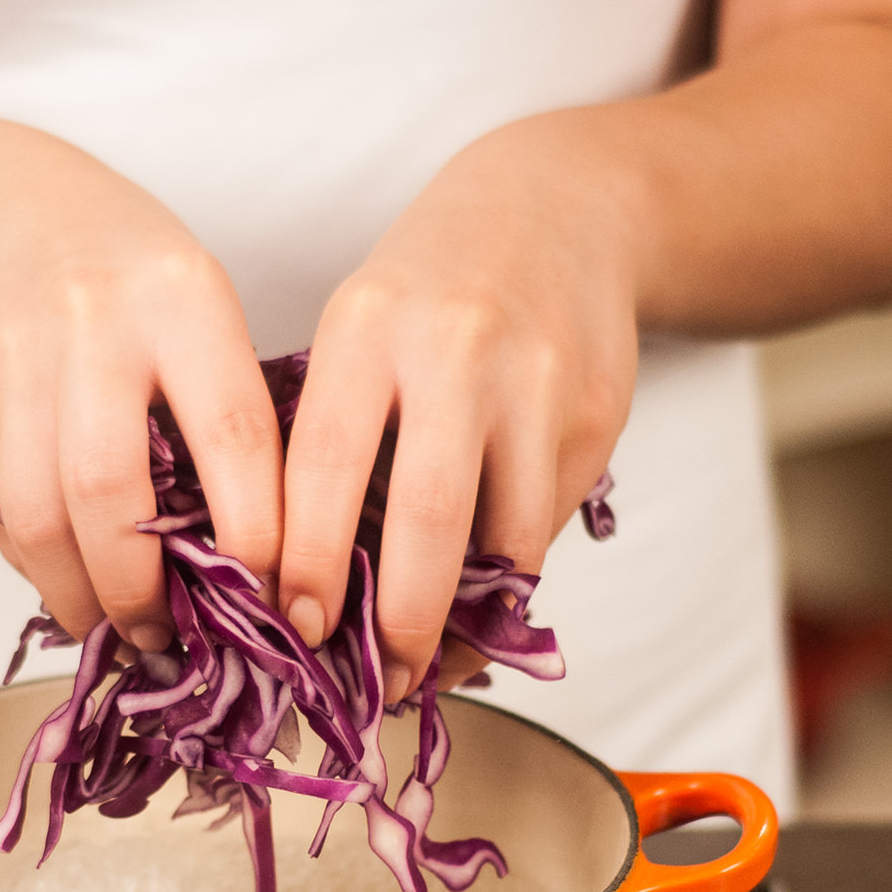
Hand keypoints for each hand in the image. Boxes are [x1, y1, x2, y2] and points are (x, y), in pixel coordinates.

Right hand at [0, 129, 282, 648]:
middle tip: (169, 637)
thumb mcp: (204, 310)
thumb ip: (228, 414)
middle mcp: (93, 322)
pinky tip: (68, 586)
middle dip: (141, 588)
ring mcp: (16, 360)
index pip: (230, 433)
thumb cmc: (131, 278)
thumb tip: (254, 564)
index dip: (252, 535)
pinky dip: (35, 566)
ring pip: (39, 514)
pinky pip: (0, 510)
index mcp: (183, 298)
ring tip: (115, 630)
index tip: (267, 600)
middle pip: (110, 489)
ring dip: (79, 594)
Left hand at [277, 112, 641, 699]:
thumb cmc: (427, 294)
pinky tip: (482, 600)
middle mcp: (455, 352)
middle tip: (381, 681)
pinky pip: (548, 525)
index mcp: (366, 329)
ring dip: (468, 619)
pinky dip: (513, 578)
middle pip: (428, 520)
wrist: (561, 210)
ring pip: (507, 540)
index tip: (296, 630)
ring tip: (431, 661)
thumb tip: (300, 585)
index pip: (324, 469)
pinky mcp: (596, 416)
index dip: (310, 564)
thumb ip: (330, 438)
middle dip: (400, 621)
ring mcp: (537, 385)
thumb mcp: (357, 333)